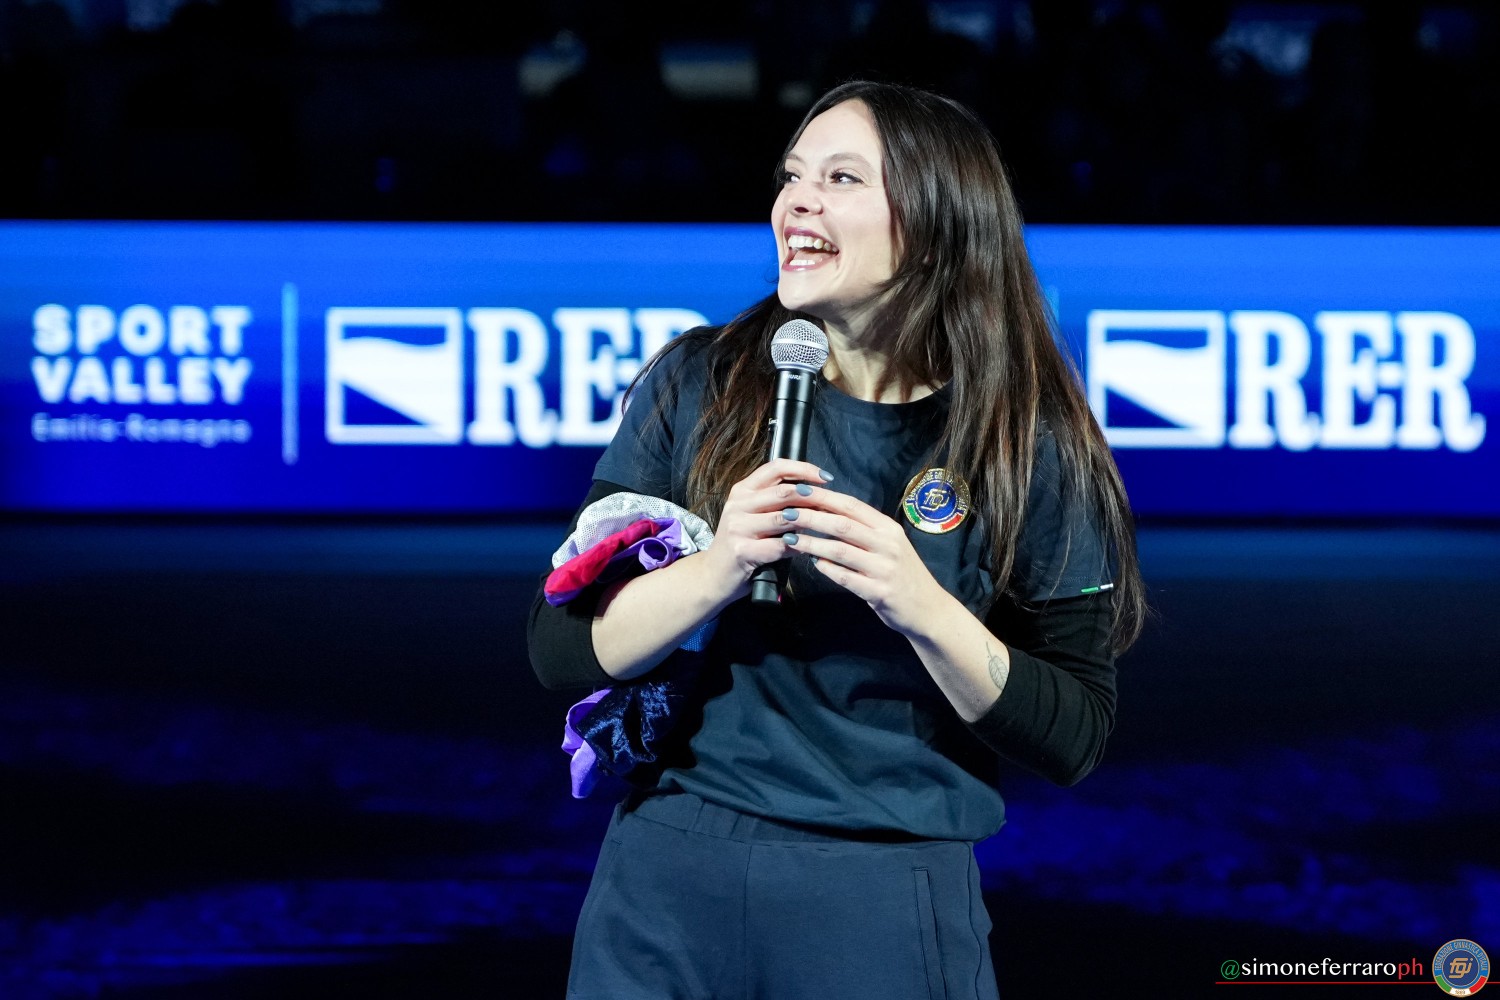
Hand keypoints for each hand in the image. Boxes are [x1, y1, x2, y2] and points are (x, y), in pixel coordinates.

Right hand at [701, 459, 831, 600]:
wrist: (714, 575)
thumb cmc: (742, 543)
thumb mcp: (752, 515)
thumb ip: (776, 502)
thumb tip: (815, 494)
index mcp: (742, 490)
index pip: (776, 468)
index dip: (804, 469)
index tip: (826, 477)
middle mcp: (738, 504)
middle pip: (783, 492)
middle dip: (813, 497)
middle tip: (833, 504)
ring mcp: (738, 527)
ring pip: (784, 518)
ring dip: (808, 523)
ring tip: (824, 527)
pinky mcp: (742, 551)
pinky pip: (780, 546)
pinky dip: (799, 547)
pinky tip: (808, 549)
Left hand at [780, 485, 948, 635]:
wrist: (928, 609)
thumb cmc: (902, 574)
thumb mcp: (889, 545)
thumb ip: (863, 530)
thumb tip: (826, 512)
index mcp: (888, 528)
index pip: (852, 506)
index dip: (824, 497)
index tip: (799, 492)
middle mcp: (887, 544)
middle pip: (843, 525)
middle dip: (811, 517)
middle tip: (786, 513)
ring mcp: (884, 568)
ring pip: (840, 550)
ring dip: (812, 543)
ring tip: (790, 539)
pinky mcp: (879, 592)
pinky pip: (846, 578)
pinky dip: (826, 568)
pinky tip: (812, 562)